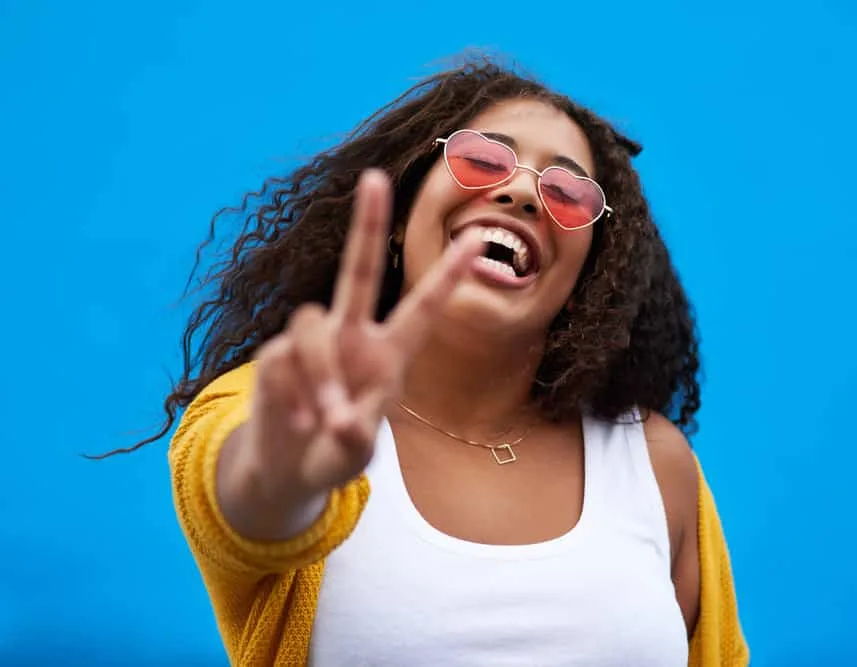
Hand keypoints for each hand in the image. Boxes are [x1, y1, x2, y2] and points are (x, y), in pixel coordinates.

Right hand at [239, 169, 480, 503]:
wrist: (288, 471)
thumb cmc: (334, 454)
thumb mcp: (354, 454)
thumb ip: (355, 438)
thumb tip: (342, 421)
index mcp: (387, 355)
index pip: (422, 309)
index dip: (447, 277)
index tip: (477, 240)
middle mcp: (350, 336)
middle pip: (357, 272)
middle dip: (366, 225)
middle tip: (374, 178)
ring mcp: (310, 342)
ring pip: (311, 327)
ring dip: (321, 374)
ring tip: (325, 422)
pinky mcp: (274, 355)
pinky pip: (281, 359)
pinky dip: (292, 395)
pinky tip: (297, 422)